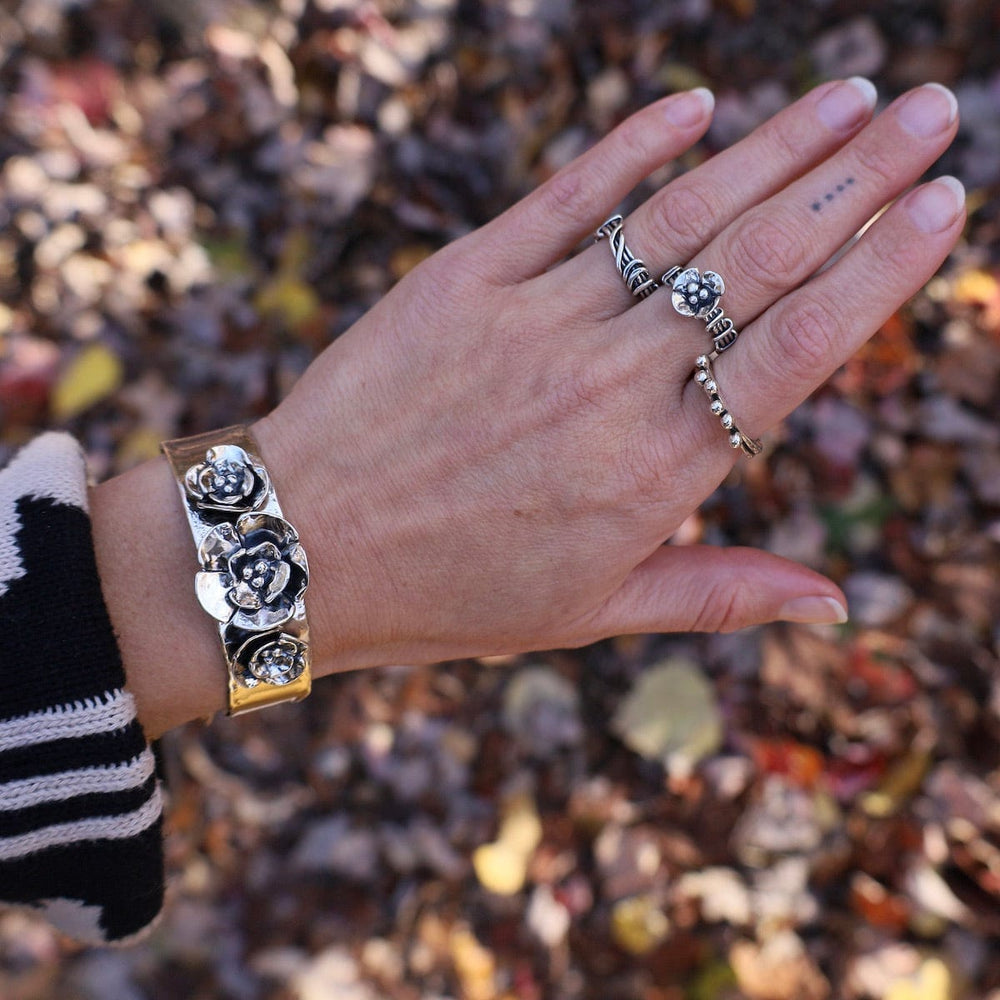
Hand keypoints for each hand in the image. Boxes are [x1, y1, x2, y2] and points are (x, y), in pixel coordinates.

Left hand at [252, 79, 962, 671]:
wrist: (305, 547)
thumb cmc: (452, 592)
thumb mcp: (592, 610)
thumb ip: (719, 593)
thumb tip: (838, 602)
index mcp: (656, 469)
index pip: (800, 346)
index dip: (881, 269)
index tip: (942, 207)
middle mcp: (610, 382)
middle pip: (760, 261)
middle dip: (858, 179)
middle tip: (933, 114)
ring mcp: (536, 318)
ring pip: (680, 216)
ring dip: (775, 147)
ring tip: (850, 97)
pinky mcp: (465, 277)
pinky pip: (567, 198)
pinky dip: (634, 146)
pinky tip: (697, 104)